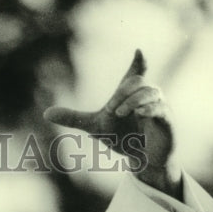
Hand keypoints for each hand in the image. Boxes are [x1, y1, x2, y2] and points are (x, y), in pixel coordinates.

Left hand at [44, 49, 181, 197]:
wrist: (140, 160)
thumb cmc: (122, 137)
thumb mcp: (94, 127)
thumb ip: (73, 118)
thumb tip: (46, 113)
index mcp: (131, 93)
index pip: (136, 72)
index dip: (138, 62)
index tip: (138, 51)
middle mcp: (147, 96)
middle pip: (138, 82)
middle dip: (124, 92)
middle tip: (110, 109)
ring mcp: (159, 107)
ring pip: (151, 93)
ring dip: (134, 100)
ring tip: (119, 112)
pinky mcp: (166, 121)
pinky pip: (161, 109)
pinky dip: (150, 109)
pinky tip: (140, 113)